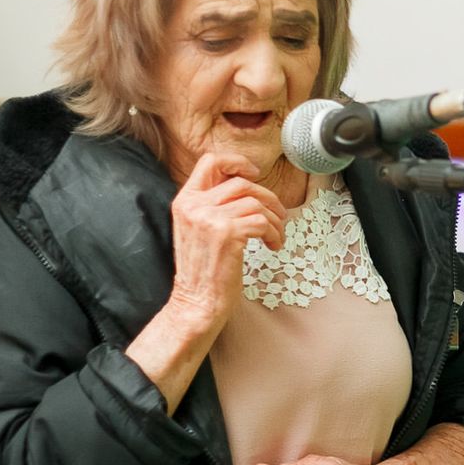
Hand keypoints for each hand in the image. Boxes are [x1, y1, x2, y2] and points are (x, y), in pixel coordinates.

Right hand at [166, 153, 287, 332]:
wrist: (197, 302)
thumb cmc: (204, 270)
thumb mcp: (198, 230)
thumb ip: (212, 206)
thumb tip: (246, 186)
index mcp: (185, 201)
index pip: (210, 162)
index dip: (237, 163)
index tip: (254, 174)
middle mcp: (194, 205)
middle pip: (242, 183)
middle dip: (268, 198)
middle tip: (278, 216)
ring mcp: (210, 218)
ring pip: (256, 203)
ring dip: (274, 220)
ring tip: (275, 236)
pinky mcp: (227, 233)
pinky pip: (262, 222)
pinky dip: (274, 233)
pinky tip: (272, 246)